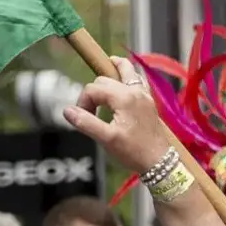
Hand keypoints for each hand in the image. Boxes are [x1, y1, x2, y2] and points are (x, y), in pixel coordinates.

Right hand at [61, 61, 178, 172]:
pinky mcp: (148, 101)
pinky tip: (124, 79)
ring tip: (107, 65)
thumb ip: (86, 123)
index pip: (93, 88)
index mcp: (124, 97)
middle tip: (90, 112)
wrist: (159, 161)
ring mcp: (144, 95)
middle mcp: (136, 91)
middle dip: (93, 92)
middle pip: (105, 79)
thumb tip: (67, 110)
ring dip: (114, 70)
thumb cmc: (133, 151)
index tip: (82, 118)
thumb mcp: (106, 139)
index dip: (83, 101)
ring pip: (127, 72)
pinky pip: (137, 80)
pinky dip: (129, 76)